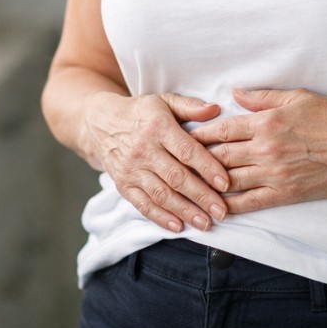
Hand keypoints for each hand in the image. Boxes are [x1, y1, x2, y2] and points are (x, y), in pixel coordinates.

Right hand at [82, 92, 231, 233]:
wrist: (101, 123)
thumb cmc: (141, 112)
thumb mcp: (165, 101)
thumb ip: (191, 106)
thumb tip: (216, 109)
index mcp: (158, 127)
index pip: (186, 151)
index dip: (207, 168)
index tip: (226, 183)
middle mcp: (143, 150)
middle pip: (176, 177)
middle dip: (202, 197)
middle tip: (222, 211)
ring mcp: (131, 169)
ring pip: (161, 194)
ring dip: (185, 211)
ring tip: (206, 223)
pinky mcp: (123, 184)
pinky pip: (143, 204)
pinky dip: (160, 217)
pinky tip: (178, 226)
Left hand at [190, 88, 326, 213]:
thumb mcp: (296, 97)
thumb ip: (262, 98)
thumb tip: (235, 94)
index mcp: (265, 122)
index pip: (222, 129)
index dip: (199, 134)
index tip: (182, 136)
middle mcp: (264, 149)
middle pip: (219, 156)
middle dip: (196, 159)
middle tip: (175, 162)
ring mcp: (273, 174)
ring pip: (229, 180)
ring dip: (206, 184)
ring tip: (186, 186)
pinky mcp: (284, 193)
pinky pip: (250, 202)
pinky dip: (229, 206)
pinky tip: (215, 209)